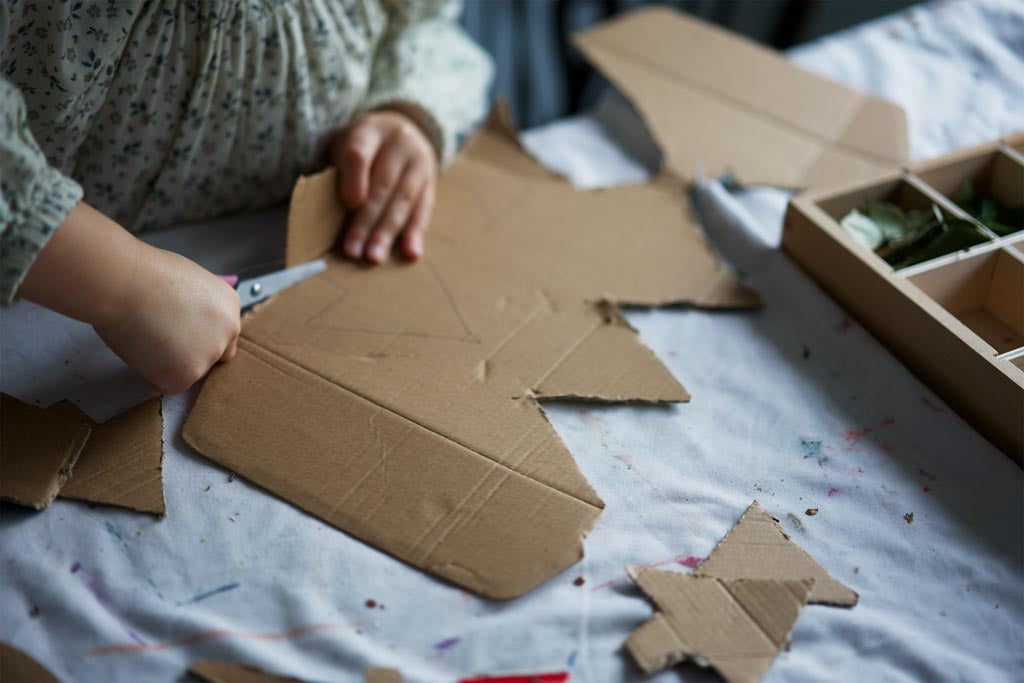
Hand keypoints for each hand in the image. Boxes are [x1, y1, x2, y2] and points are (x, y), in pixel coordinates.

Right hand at [18, 202, 240, 394]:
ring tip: (146, 339)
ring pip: (190, 371)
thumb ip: (197, 305)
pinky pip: (168, 383)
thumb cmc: (146, 273)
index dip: (201, 337)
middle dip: (192, 355)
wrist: (126, 284)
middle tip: (163, 342)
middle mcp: (228, 332)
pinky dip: (152, 373)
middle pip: (214, 356)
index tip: (184, 336)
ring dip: (170, 364)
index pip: (225, 334)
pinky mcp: (185, 376)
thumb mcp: (189, 281)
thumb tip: (190, 316)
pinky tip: (141, 349)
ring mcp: (208, 356)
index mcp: (229, 305)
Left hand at [330, 109, 437, 262]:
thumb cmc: (363, 146)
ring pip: (403, 201)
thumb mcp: (345, 145)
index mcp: (370, 131)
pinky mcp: (431, 182)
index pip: (360, 153)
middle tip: (353, 250)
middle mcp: (399, 144)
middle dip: (366, 221)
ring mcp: (419, 163)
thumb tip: (332, 214)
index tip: (350, 202)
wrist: (402, 129)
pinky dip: (416, 233)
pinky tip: (411, 253)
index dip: (355, 178)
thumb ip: (339, 172)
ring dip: (387, 232)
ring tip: (374, 256)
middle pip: (382, 185)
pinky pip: (424, 210)